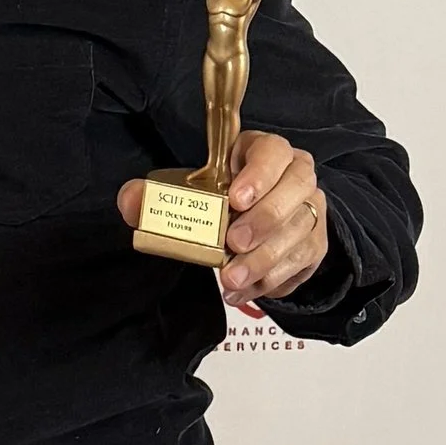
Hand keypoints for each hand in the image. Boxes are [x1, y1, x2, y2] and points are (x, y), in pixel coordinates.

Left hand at [115, 134, 331, 303]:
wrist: (252, 221)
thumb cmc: (220, 197)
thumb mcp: (188, 189)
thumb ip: (155, 193)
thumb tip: (131, 201)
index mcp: (266, 152)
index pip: (273, 152)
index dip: (259, 173)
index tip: (236, 198)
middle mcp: (297, 177)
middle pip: (296, 192)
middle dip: (264, 221)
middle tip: (233, 244)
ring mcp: (311, 211)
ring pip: (300, 233)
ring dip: (265, 260)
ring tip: (231, 279)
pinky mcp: (314, 245)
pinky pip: (301, 264)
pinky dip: (271, 282)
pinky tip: (243, 292)